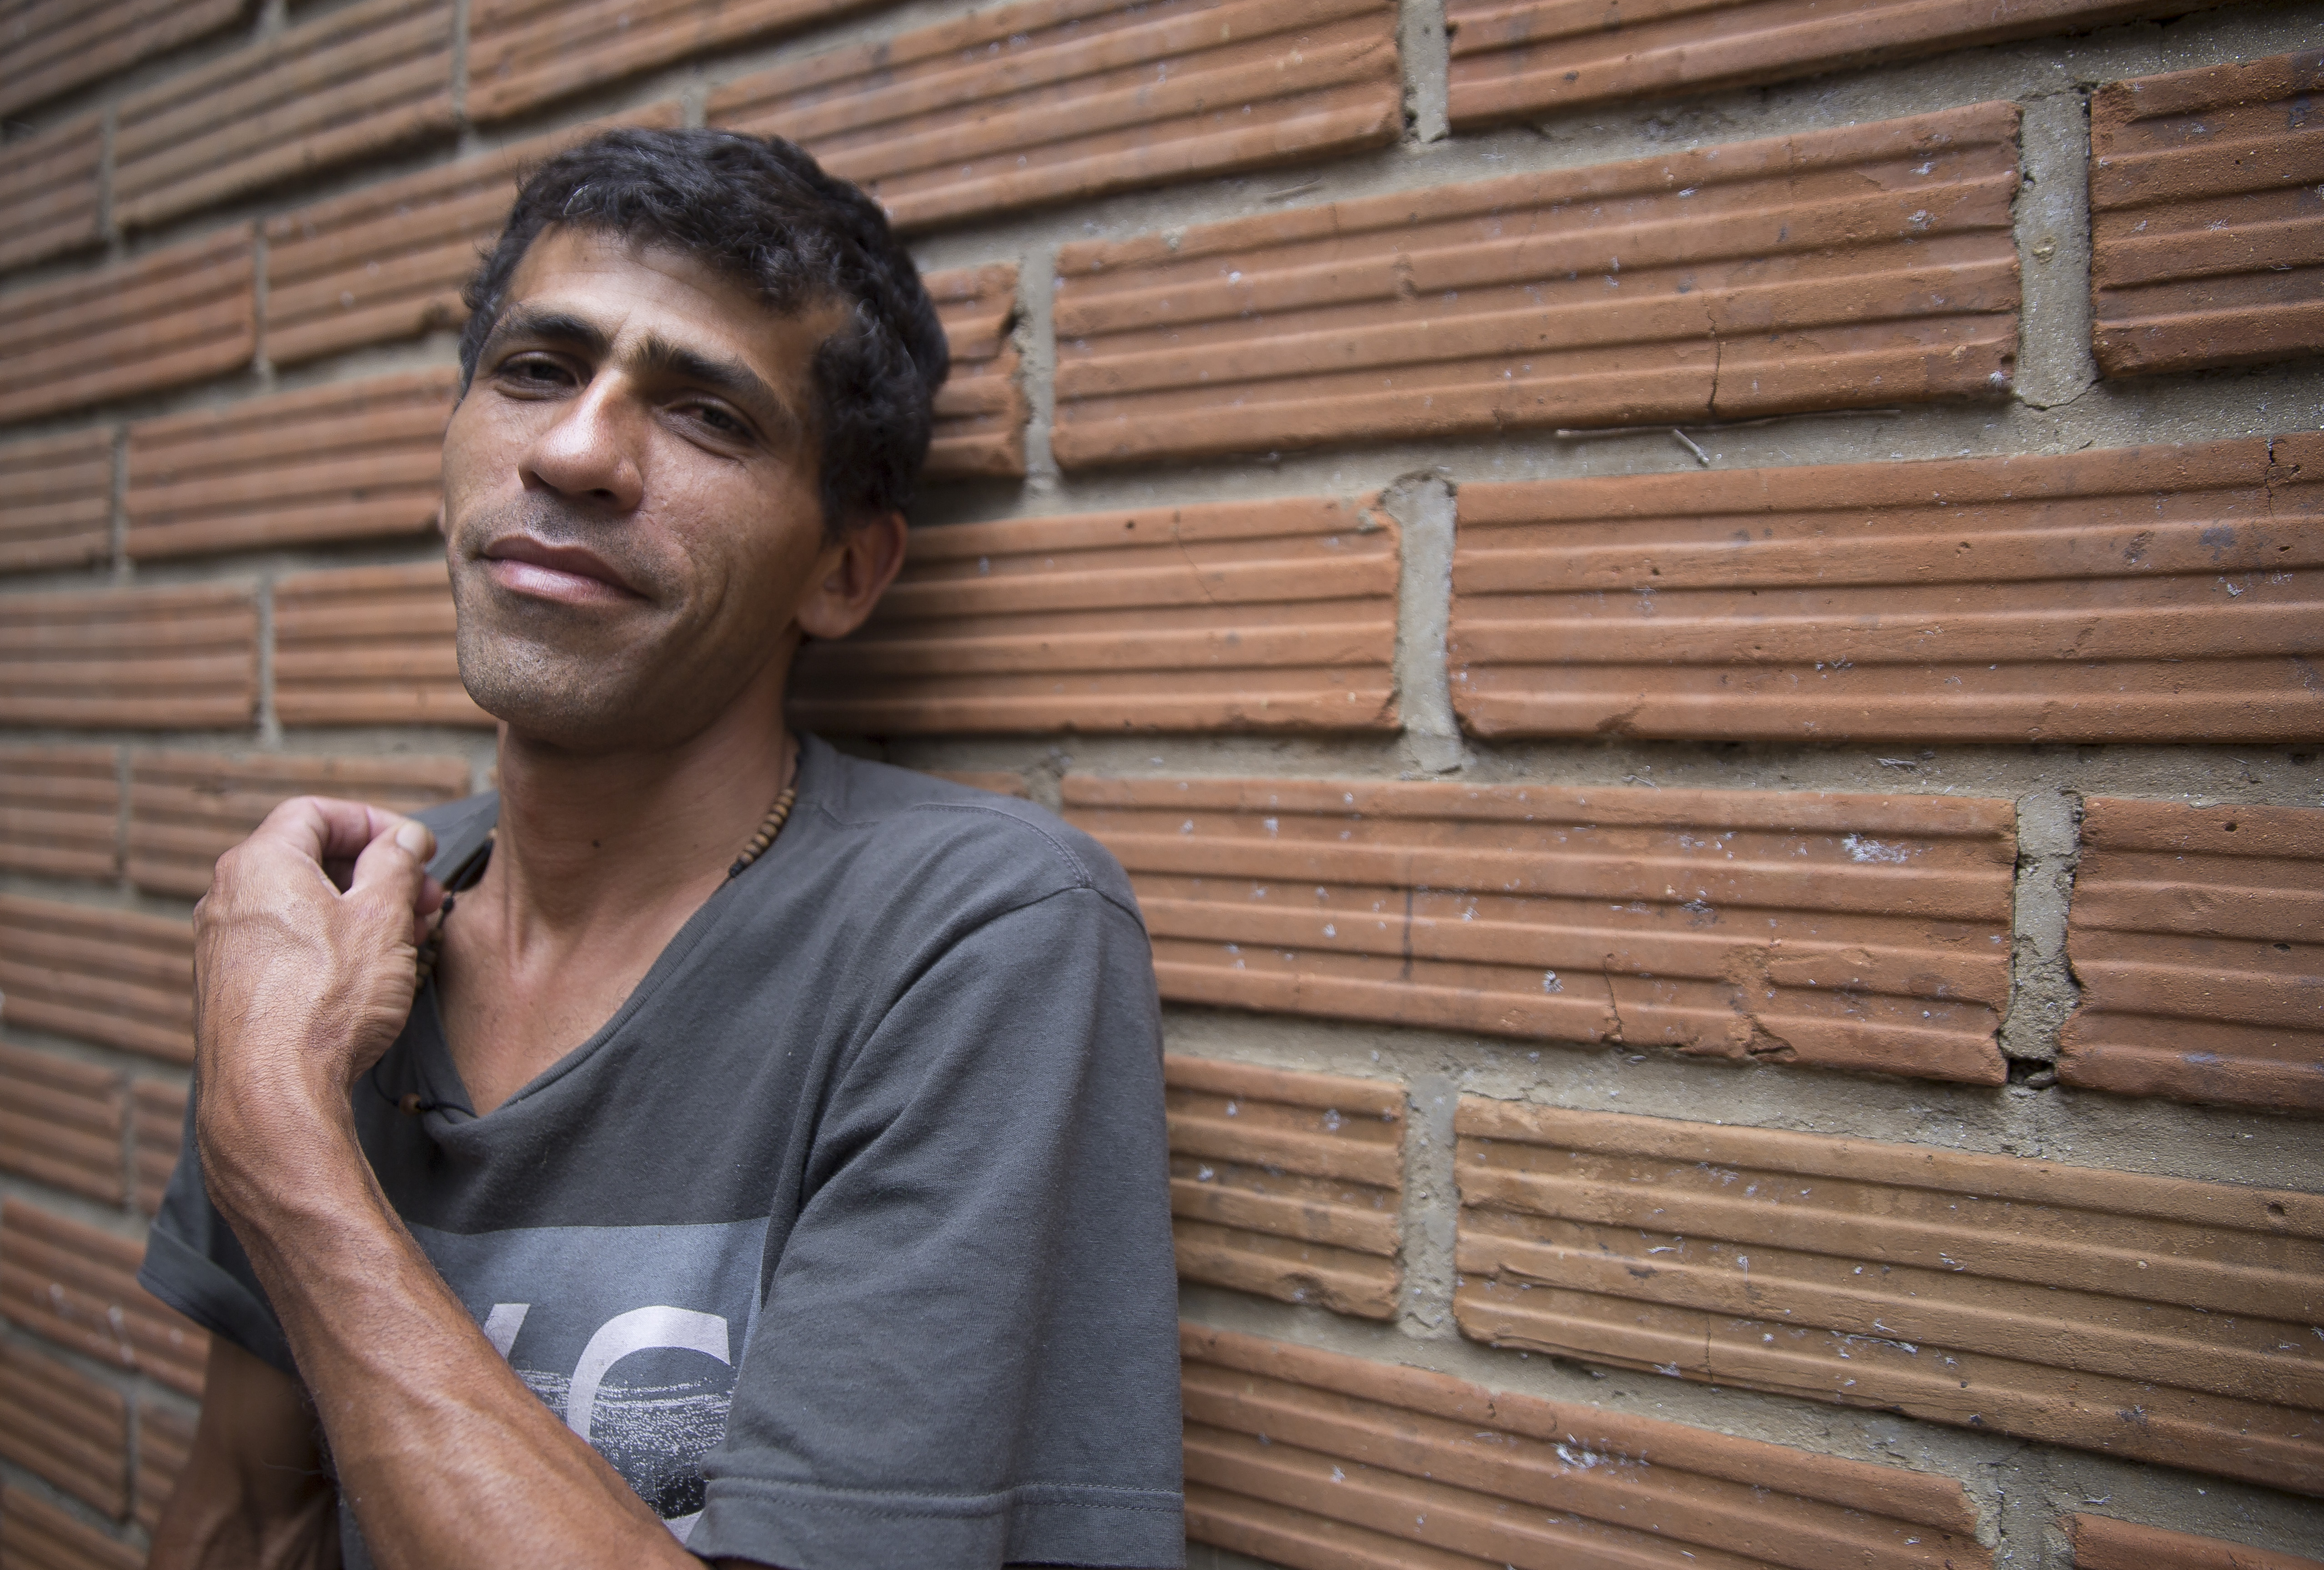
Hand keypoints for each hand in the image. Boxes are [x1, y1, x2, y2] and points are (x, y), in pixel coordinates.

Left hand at [193, 798, 443, 1196]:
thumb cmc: (324, 1004)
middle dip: (375, 873)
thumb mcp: (382, 918)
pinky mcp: (230, 989)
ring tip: (408, 939)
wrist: (271, 1094)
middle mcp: (228, 898)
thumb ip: (395, 865)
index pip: (315, 813)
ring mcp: (223, 947)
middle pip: (309, 860)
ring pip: (301, 907)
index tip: (413, 847)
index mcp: (259, 864)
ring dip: (359, 913)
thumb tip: (403, 839)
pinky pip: (286, 946)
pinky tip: (369, 975)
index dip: (373, 822)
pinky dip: (331, 945)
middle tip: (423, 898)